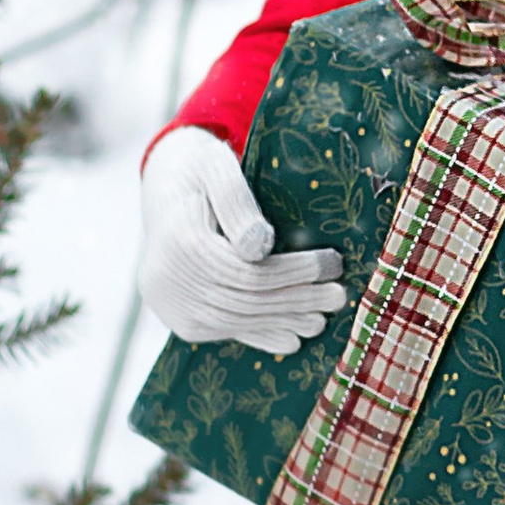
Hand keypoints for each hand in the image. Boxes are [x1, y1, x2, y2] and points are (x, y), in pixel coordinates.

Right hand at [139, 126, 344, 353]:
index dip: (294, 272)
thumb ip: (237, 202)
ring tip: (322, 318)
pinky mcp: (178, 318)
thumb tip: (260, 246)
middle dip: (296, 300)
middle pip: (245, 301)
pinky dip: (259, 335)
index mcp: (181, 242)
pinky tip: (292, 337)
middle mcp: (168, 280)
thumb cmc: (200, 170)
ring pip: (236, 321)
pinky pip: (222, 331)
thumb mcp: (217, 167)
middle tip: (339, 296)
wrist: (165, 187)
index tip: (333, 263)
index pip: (248, 272)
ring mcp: (170, 304)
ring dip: (283, 321)